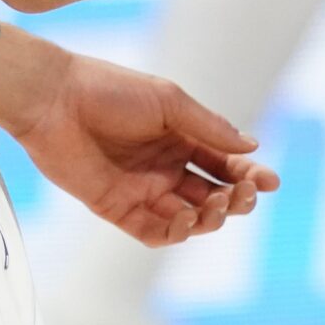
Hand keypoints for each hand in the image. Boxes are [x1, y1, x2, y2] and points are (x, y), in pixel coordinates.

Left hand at [2, 53, 279, 248]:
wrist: (55, 100)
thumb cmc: (111, 91)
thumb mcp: (169, 103)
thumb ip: (208, 127)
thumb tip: (252, 147)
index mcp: (181, 138)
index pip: (224, 164)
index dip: (249, 174)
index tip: (270, 181)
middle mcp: (165, 167)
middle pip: (212, 194)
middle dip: (235, 199)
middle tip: (243, 196)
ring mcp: (141, 189)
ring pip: (187, 217)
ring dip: (209, 218)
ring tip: (215, 206)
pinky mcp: (115, 208)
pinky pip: (152, 232)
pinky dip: (174, 233)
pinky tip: (187, 221)